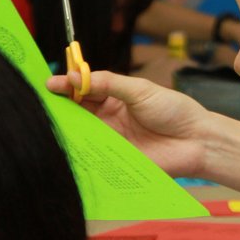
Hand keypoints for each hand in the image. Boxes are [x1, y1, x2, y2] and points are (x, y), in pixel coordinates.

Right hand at [46, 70, 206, 177]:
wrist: (197, 141)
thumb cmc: (174, 110)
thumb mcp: (140, 90)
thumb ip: (108, 83)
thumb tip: (76, 76)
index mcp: (113, 98)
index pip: (82, 90)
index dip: (66, 87)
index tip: (49, 84)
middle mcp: (107, 120)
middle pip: (75, 113)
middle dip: (58, 108)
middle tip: (42, 103)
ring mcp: (108, 142)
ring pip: (78, 135)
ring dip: (64, 130)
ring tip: (48, 122)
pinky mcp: (113, 163)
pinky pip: (90, 159)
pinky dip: (76, 154)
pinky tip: (64, 147)